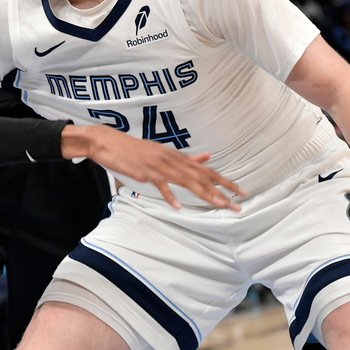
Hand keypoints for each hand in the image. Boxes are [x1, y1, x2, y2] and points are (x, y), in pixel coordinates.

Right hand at [80, 125, 244, 209]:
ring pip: (186, 180)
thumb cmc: (136, 150)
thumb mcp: (163, 152)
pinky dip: (170, 196)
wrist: (108, 142)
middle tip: (238, 204)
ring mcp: (159, 166)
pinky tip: (178, 207)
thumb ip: (186, 158)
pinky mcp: (145, 172)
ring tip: (218, 205)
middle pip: (201, 176)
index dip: (225, 181)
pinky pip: (160, 185)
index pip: (206, 170)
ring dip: (204, 193)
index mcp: (177, 156)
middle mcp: (171, 159)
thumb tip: (207, 156)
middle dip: (222, 191)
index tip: (241, 192)